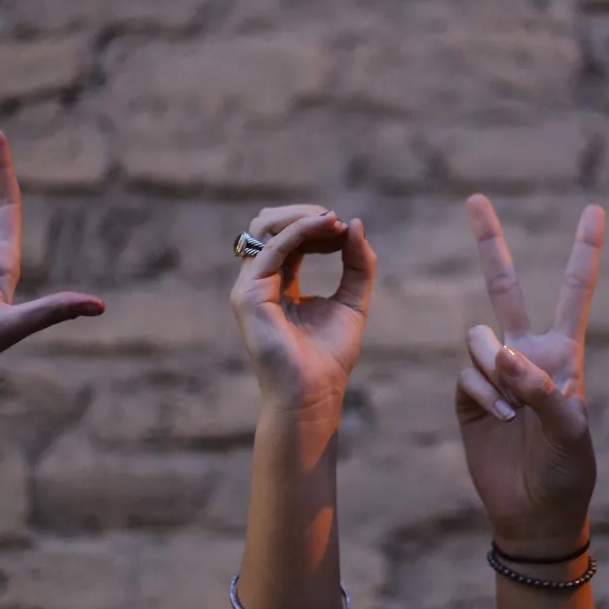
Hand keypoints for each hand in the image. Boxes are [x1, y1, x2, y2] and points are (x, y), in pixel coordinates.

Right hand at [230, 205, 376, 417]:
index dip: (317, 226)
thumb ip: (358, 264)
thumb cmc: (330, 356)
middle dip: (305, 215)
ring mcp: (251, 287)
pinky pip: (273, 249)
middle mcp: (262, 281)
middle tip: (336, 221)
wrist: (314, 393)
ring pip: (265, 228)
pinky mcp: (249, 294)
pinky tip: (325, 229)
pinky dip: (300, 231)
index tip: (346, 230)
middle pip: (271, 225)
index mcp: (282, 283)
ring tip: (331, 221)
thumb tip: (356, 224)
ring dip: (301, 217)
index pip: (292, 238)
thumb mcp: (353, 300)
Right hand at [455, 195, 604, 557]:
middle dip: (489, 242)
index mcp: (564, 352)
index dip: (583, 250)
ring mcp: (495, 372)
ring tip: (512, 406)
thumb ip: (541, 388)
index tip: (594, 209)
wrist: (535, 512)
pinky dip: (482, 391)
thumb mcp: (571, 430)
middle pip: (505, 285)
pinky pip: (467, 372)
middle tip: (475, 198)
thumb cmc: (568, 470)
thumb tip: (502, 353)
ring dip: (493, 365)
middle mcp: (527, 352)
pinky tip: (499, 419)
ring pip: (479, 335)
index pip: (574, 290)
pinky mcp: (468, 394)